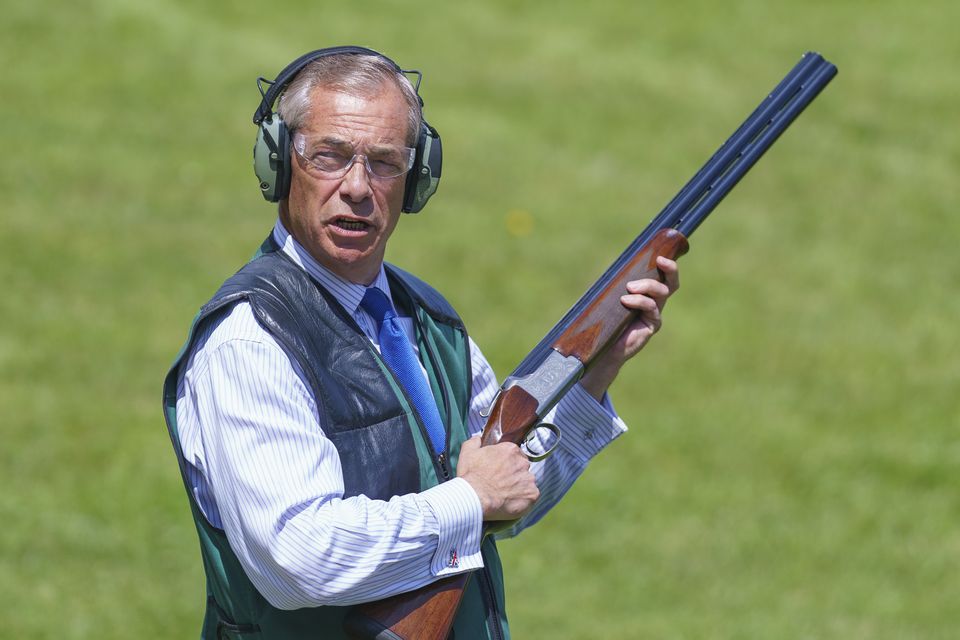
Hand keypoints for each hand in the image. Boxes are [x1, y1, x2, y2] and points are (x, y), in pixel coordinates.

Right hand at [457, 436, 539, 520]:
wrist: (476, 497)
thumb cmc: (472, 476)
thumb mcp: (468, 453)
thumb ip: (475, 442)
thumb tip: (478, 439)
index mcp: (510, 450)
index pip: (514, 454)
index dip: (506, 463)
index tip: (499, 470)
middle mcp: (523, 462)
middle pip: (522, 467)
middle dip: (514, 474)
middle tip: (501, 483)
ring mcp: (529, 479)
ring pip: (527, 482)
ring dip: (519, 487)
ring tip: (505, 494)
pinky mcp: (532, 494)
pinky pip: (531, 496)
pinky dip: (523, 499)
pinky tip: (511, 502)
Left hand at [580, 256, 679, 399]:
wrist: (603, 347)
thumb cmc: (605, 321)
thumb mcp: (611, 297)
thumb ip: (617, 284)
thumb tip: (614, 265)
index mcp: (647, 293)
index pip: (663, 276)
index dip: (666, 264)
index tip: (660, 255)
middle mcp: (655, 302)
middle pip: (672, 283)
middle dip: (670, 269)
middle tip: (660, 261)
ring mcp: (655, 314)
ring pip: (662, 293)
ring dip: (648, 285)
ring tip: (630, 287)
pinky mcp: (652, 325)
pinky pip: (652, 308)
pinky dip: (639, 301)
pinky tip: (625, 300)